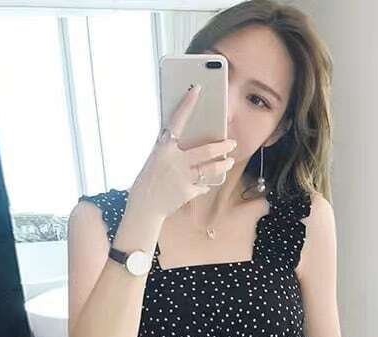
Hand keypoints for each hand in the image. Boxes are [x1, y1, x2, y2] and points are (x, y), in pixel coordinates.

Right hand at [128, 84, 237, 219]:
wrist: (145, 206)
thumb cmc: (150, 179)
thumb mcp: (156, 158)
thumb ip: (171, 149)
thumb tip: (188, 139)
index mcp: (163, 148)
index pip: (177, 120)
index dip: (187, 104)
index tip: (197, 90)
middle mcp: (174, 160)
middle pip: (205, 151)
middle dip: (222, 146)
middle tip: (232, 143)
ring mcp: (182, 177)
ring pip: (210, 169)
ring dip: (223, 165)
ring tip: (229, 161)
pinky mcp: (188, 191)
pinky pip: (203, 185)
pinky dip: (205, 184)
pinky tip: (206, 182)